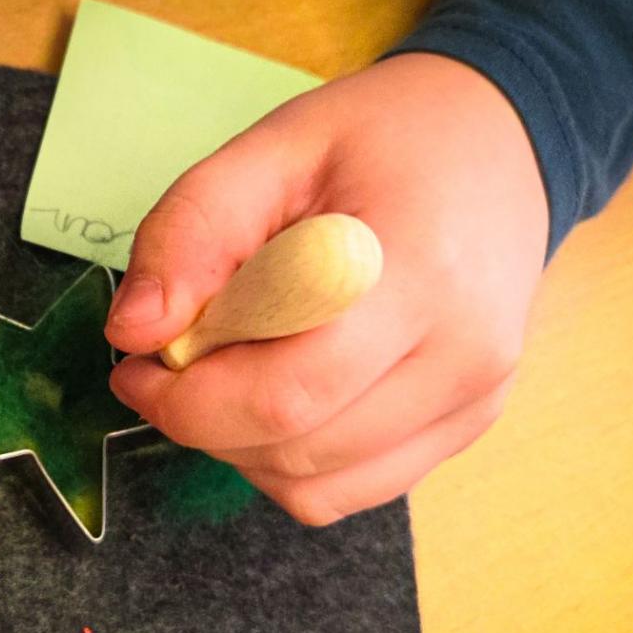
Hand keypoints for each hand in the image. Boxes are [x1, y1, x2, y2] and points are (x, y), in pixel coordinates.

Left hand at [105, 53, 547, 524]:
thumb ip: (189, 232)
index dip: (188, 401)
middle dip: (203, 422)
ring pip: (314, 488)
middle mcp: (464, 358)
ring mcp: (472, 404)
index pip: (285, 394)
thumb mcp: (271, 149)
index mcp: (420, 274)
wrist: (500, 144)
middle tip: (174, 361)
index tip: (139, 366)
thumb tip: (132, 332)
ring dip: (240, 447)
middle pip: (294, 450)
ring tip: (231, 368)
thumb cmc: (380, 140)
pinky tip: (278, 397)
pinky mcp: (465, 430)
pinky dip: (287, 464)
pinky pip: (347, 492)